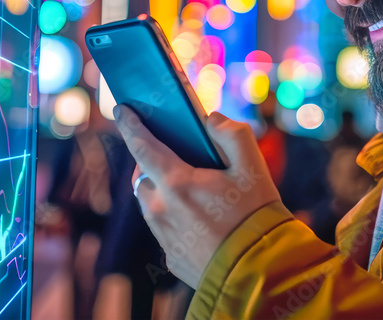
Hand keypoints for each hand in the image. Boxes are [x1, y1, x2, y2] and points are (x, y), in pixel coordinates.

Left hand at [113, 105, 280, 287]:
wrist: (261, 273)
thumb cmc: (256, 217)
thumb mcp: (253, 167)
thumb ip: (231, 134)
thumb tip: (211, 120)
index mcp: (176, 183)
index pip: (142, 146)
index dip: (130, 125)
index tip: (122, 110)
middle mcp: (160, 209)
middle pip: (145, 175)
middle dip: (154, 161)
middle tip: (176, 155)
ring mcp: (163, 236)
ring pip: (151, 202)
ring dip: (163, 190)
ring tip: (192, 188)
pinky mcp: (171, 256)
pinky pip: (165, 228)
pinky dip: (175, 217)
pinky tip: (202, 219)